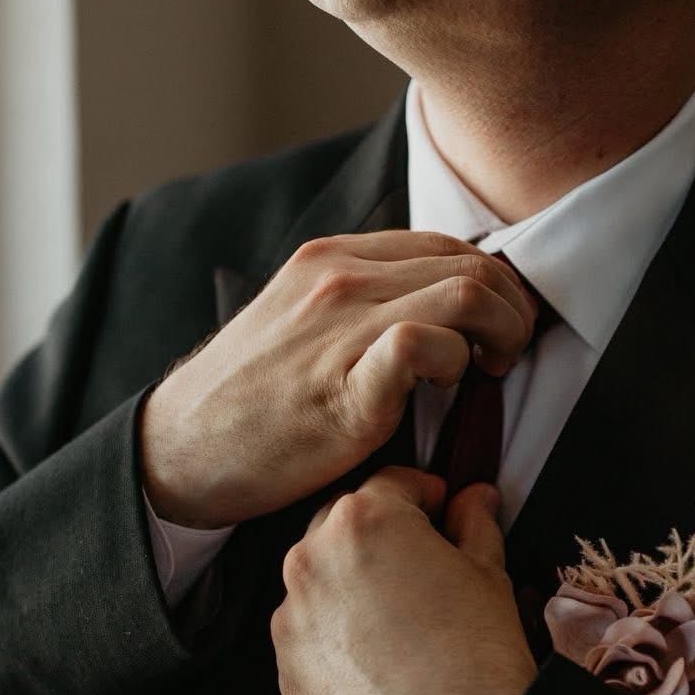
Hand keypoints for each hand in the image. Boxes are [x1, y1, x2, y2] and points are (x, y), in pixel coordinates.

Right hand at [140, 231, 540, 526]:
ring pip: (467, 293)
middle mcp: (339, 279)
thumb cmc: (249, 399)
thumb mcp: (300, 321)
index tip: (501, 324)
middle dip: (514, 310)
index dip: (494, 282)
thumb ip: (360, 302)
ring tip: (488, 371)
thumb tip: (436, 308)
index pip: (448, 244)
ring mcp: (341, 328)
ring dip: (502, 333)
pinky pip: (423, 345)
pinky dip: (456, 363)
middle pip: (473, 264)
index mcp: (332, 258)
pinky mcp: (344, 386)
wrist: (180, 450)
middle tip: (507, 354)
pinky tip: (448, 390)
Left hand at [269, 466, 539, 694]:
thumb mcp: (487, 572)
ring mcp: (293, 618)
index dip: (423, 494)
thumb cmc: (478, 654)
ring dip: (350, 584)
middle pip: (342, 525)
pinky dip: (335, 636)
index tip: (440, 508)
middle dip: (379, 534)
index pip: (390, 483)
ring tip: (397, 618)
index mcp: (363, 521)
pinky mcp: (287, 668)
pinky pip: (308, 635)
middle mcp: (312, 560)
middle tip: (420, 563)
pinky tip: (377, 658)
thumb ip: (473, 522)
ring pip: (319, 580)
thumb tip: (475, 498)